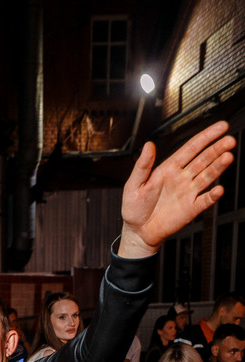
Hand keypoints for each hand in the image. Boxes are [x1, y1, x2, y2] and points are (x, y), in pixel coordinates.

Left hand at [119, 121, 235, 257]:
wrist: (137, 231)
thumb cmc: (134, 208)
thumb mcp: (134, 184)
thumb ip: (142, 165)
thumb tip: (148, 145)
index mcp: (169, 168)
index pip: (192, 148)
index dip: (206, 136)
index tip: (221, 127)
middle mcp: (182, 178)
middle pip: (204, 159)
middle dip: (217, 149)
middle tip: (230, 140)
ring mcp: (188, 192)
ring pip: (207, 176)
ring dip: (218, 167)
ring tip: (228, 157)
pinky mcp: (191, 209)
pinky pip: (205, 200)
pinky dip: (212, 195)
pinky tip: (218, 189)